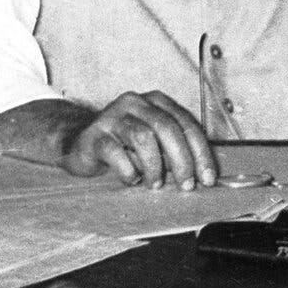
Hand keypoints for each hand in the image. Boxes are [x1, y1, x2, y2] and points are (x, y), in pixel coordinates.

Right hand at [62, 91, 215, 189]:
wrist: (80, 143)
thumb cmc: (126, 144)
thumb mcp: (156, 141)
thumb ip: (176, 148)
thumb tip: (203, 174)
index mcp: (157, 102)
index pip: (187, 123)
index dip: (200, 152)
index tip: (207, 178)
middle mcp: (135, 103)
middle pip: (166, 128)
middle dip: (182, 160)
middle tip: (187, 185)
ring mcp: (112, 117)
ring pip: (142, 137)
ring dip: (154, 166)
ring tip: (155, 184)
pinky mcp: (93, 135)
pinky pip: (115, 152)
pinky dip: (128, 170)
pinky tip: (132, 179)